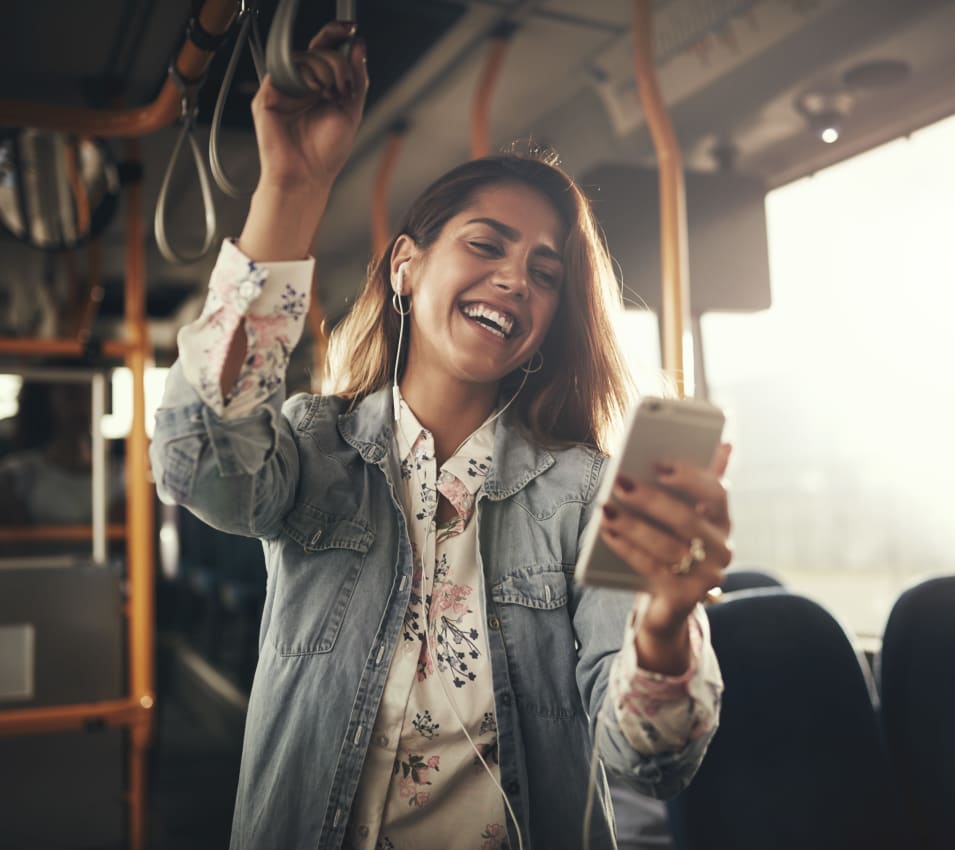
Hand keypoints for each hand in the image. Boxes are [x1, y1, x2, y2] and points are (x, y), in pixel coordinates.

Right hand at [251, 21, 368, 191]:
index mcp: (319, 87)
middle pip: (316, 49)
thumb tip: (358, 46)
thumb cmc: (326, 153)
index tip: (351, 29)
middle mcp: (300, 85)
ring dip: (325, 69)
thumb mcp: (352, 111)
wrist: (308, 176)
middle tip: (343, 85)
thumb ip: (357, 78)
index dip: (336, 35)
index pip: (324, 50)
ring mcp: (283, 89)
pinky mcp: (268, 96)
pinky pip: (286, 70)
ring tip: (331, 94)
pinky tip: (316, 91)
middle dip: (337, 61)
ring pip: (303, 57)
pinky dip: (306, 75)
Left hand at [599, 443, 732, 634]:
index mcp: (722, 521)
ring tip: (606, 509)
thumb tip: (724, 443)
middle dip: (651, 499)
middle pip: (687, 520)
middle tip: (619, 482)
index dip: (690, 477)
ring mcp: (707, 576)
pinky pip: (653, 570)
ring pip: (668, 547)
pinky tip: (607, 533)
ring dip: (634, 526)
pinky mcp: (686, 598)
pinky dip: (628, 549)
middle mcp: (722, 549)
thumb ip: (696, 482)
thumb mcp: (684, 515)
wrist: (668, 604)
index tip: (659, 465)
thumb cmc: (673, 546)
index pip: (716, 493)